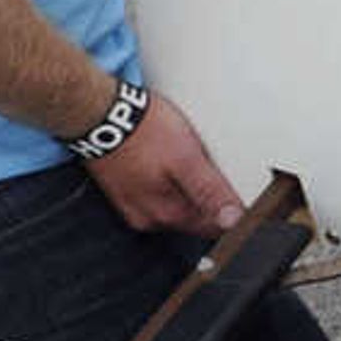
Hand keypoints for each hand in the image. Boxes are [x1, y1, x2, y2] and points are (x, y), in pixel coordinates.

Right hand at [92, 87, 244, 238]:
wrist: (99, 113)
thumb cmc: (141, 130)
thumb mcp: (187, 158)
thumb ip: (210, 192)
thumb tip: (233, 220)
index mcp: (166, 214)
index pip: (213, 227)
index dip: (233, 210)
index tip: (242, 191)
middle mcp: (148, 217)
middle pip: (195, 216)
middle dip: (210, 196)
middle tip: (213, 165)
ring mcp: (133, 204)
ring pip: (177, 202)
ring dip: (189, 186)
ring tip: (188, 157)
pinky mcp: (125, 189)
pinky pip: (158, 191)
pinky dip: (169, 179)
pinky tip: (169, 159)